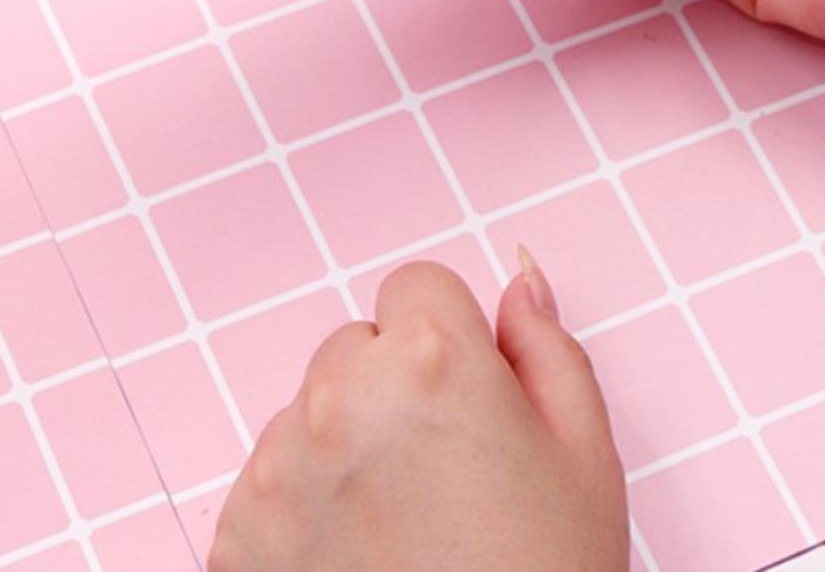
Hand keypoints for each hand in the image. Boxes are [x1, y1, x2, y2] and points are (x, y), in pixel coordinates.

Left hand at [208, 258, 627, 571]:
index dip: (450, 340)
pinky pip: (271, 475)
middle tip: (441, 472)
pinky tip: (356, 556)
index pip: (417, 286)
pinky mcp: (239, 526)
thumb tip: (518, 280)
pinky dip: (305, 502)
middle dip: (393, 386)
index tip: (466, 398)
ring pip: (311, 409)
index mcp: (430, 361)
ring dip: (344, 442)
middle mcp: (340, 395)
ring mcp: (279, 462)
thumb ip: (547, 348)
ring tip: (402, 525)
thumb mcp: (584, 457)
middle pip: (358, 346)